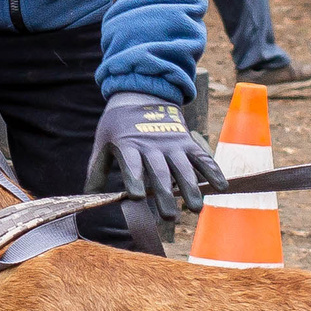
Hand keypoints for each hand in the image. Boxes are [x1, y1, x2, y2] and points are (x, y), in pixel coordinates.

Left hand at [86, 92, 224, 220]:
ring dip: (191, 188)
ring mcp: (172, 144)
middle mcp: (152, 145)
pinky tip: (221, 188)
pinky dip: (213, 171)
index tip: (136, 197)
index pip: (131, 164)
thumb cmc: (118, 126)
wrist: (141, 93)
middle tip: (170, 217)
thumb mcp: (103, 142)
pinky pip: (202, 157)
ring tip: (196, 209)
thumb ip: (96, 170)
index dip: (134, 179)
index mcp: (128, 145)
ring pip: (183, 167)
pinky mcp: (187, 142)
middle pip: (160, 172)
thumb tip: (89, 196)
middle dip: (165, 194)